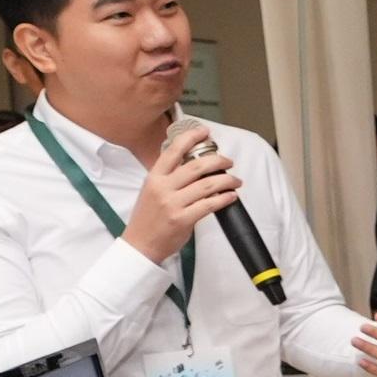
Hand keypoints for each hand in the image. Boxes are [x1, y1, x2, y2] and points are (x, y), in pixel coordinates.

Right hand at [122, 137, 239, 264]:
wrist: (140, 244)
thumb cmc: (148, 217)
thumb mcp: (152, 190)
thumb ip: (169, 176)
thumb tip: (195, 163)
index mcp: (154, 177)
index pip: (173, 151)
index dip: (191, 138)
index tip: (205, 132)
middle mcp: (162, 188)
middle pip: (196, 167)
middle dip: (218, 161)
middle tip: (229, 162)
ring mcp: (172, 204)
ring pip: (207, 185)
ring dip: (227, 180)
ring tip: (236, 181)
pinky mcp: (183, 219)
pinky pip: (210, 205)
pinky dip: (225, 198)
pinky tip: (231, 196)